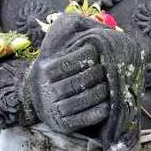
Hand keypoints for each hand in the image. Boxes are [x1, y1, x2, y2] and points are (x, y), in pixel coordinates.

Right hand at [28, 13, 109, 132]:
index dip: (92, 56)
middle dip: (100, 74)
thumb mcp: (56, 42)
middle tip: (112, 70)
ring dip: (104, 92)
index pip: (74, 61)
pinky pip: (87, 117)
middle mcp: (46, 90)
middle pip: (82, 81)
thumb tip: (100, 26)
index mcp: (45, 69)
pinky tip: (109, 103)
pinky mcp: (63, 125)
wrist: (38, 96)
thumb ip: (74, 27)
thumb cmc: (55, 65)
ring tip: (112, 84)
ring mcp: (54, 109)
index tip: (101, 53)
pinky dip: (101, 110)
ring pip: (86, 99)